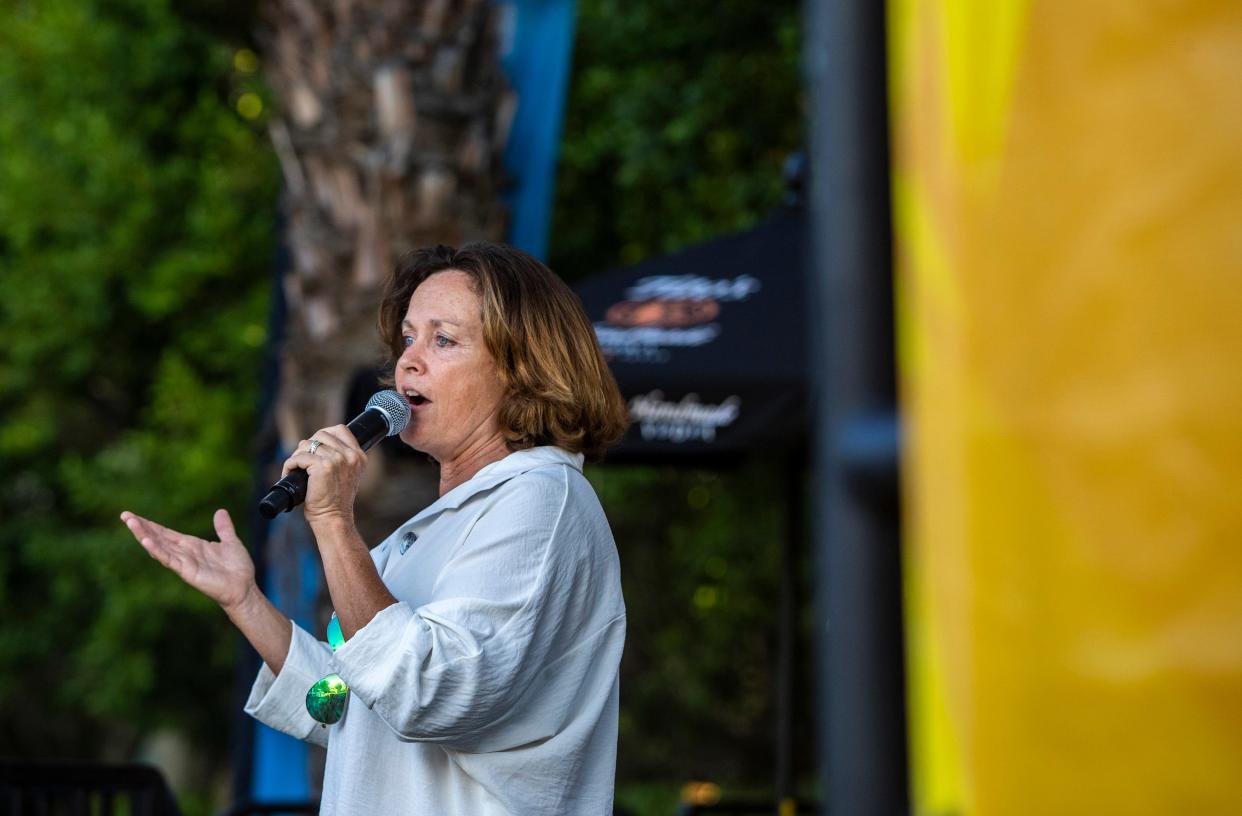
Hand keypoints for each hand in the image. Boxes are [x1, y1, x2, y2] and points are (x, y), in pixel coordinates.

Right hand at [121, 509, 256, 611]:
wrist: (244, 587)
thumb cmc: (237, 568)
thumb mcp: (230, 542)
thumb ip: (223, 528)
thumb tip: (220, 511)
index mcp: (191, 545)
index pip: (166, 532)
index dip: (151, 524)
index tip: (134, 515)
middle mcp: (184, 553)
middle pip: (158, 537)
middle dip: (141, 527)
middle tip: (124, 515)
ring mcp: (184, 562)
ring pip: (159, 546)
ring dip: (144, 535)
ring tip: (131, 523)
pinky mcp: (187, 571)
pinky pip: (170, 559)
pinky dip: (158, 550)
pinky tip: (147, 541)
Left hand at [281, 424, 367, 525]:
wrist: (334, 518)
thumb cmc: (336, 500)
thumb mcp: (348, 475)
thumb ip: (342, 459)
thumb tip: (319, 444)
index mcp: (359, 456)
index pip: (341, 430)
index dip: (324, 435)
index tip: (315, 447)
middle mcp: (350, 456)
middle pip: (321, 435)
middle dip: (308, 446)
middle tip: (302, 461)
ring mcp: (337, 460)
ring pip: (307, 444)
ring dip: (297, 455)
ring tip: (295, 468)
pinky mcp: (322, 466)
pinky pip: (299, 457)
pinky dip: (290, 464)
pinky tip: (289, 472)